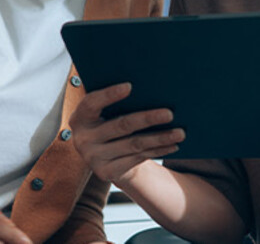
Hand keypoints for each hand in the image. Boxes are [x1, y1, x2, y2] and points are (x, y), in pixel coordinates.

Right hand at [67, 83, 183, 186]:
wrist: (104, 157)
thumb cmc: (108, 123)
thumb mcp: (103, 112)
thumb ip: (114, 101)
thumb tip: (146, 86)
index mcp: (79, 117)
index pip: (91, 103)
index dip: (109, 95)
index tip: (130, 86)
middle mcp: (83, 139)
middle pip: (120, 125)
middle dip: (147, 118)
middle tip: (169, 113)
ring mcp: (94, 158)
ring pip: (134, 144)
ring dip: (159, 138)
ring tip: (180, 132)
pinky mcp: (106, 173)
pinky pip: (137, 159)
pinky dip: (157, 151)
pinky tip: (172, 145)